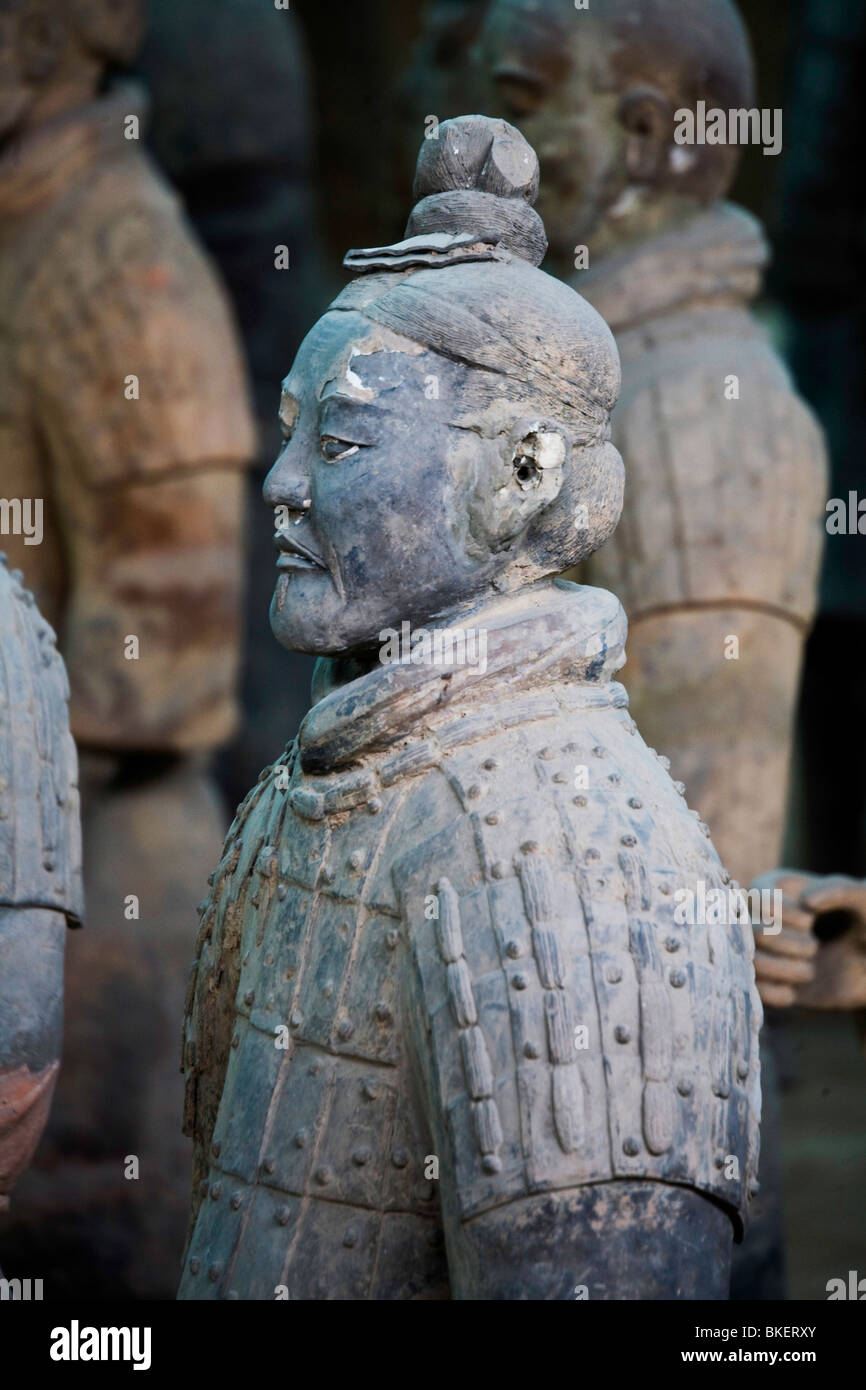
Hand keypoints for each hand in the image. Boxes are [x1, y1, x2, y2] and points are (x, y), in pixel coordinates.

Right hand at [749, 870, 865, 1009]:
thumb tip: (807, 901)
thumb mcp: (862, 899)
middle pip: (752, 932)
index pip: (758, 899)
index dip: (785, 915)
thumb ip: (839, 889)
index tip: (811, 920)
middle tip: (814, 947)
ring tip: (809, 971)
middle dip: (788, 944)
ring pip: (751, 962)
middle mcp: (761, 917)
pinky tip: (793, 993)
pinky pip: (754, 991)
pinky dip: (774, 993)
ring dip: (783, 970)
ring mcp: (762, 950)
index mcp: (776, 889)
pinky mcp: (767, 981)